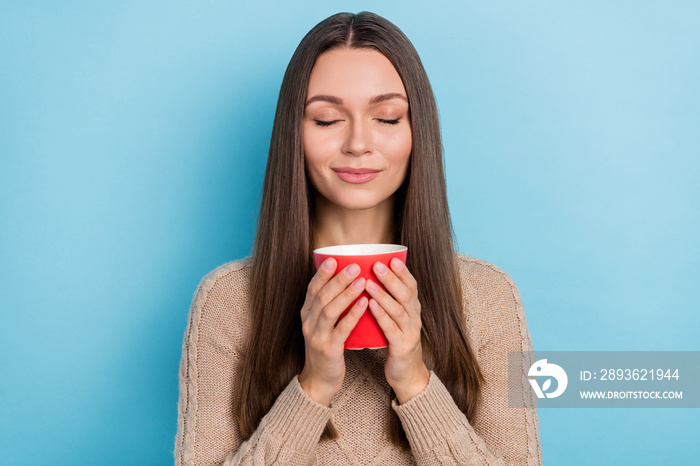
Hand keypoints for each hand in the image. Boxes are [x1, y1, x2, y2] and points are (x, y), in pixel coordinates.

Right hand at [298, 258, 366, 405]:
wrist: (320, 379)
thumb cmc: (327, 346)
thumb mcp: (323, 324)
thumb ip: (330, 305)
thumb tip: (345, 281)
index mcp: (306, 314)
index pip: (312, 289)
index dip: (322, 273)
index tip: (334, 258)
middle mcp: (308, 322)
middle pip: (322, 296)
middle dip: (338, 279)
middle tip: (354, 265)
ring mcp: (316, 336)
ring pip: (330, 310)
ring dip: (346, 293)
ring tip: (362, 281)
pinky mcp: (328, 349)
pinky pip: (341, 329)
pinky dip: (352, 314)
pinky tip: (364, 303)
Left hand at [365, 258, 429, 403]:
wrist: (406, 373)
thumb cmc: (397, 342)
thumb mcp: (397, 319)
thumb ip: (390, 301)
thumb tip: (372, 278)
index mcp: (413, 309)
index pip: (412, 286)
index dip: (403, 272)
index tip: (391, 258)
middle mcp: (415, 318)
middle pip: (406, 294)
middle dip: (391, 278)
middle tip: (377, 265)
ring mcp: (410, 332)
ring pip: (398, 310)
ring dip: (383, 295)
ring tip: (368, 283)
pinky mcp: (402, 347)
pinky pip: (392, 329)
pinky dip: (381, 316)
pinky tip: (370, 307)